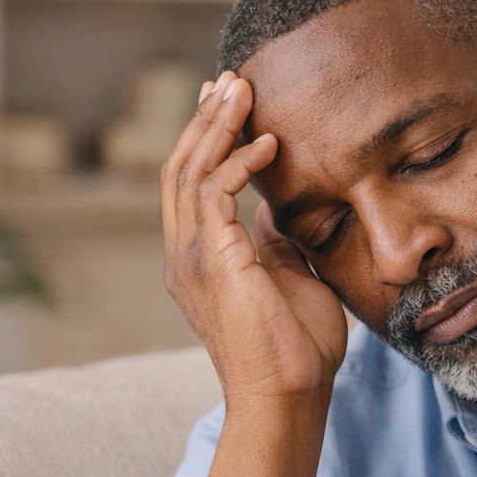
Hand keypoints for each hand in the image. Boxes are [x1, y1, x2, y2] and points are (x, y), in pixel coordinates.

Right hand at [161, 72, 347, 403]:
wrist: (289, 396)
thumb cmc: (295, 348)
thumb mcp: (286, 279)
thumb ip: (272, 242)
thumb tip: (273, 208)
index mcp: (200, 260)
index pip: (192, 185)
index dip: (207, 140)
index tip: (229, 103)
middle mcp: (185, 255)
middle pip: (181, 168)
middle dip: (206, 120)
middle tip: (231, 79)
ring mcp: (192, 259)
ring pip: (190, 172)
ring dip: (216, 127)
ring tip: (242, 89)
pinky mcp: (212, 262)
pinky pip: (214, 194)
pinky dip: (237, 163)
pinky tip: (268, 143)